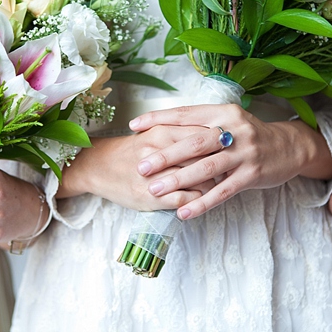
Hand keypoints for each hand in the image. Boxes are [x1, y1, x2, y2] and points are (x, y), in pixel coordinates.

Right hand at [56, 124, 215, 210]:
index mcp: (163, 131)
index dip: (222, 141)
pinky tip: (203, 198)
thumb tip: (217, 133)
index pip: (204, 133)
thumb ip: (183, 131)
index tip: (232, 146)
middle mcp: (161, 151)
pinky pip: (188, 198)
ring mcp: (157, 175)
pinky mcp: (154, 196)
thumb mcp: (155, 132)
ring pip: (200, 178)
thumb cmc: (132, 149)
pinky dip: (201, 200)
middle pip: (206, 155)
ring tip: (219, 183)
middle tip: (231, 165)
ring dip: (215, 183)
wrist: (99, 167)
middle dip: (223, 161)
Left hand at [129, 104, 331, 218]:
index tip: (134, 125)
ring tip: (155, 190)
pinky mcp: (252, 174)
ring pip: (206, 168)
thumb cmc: (249, 135)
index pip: (185, 113)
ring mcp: (245, 153)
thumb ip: (202, 125)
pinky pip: (223, 191)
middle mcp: (234, 129)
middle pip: (194, 142)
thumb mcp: (229, 121)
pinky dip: (202, 202)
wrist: (290, 147)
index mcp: (223, 112)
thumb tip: (163, 129)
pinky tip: (184, 212)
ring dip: (179, 180)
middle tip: (142, 166)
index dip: (159, 118)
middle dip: (165, 155)